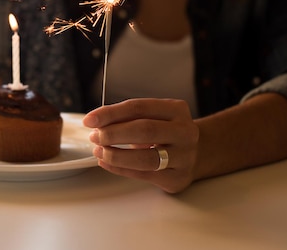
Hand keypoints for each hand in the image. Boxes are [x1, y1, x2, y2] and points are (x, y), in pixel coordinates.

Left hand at [82, 98, 198, 192]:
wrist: (196, 153)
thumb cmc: (165, 132)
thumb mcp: (153, 117)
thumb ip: (129, 117)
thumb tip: (97, 122)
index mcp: (177, 110)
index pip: (139, 108)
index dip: (111, 113)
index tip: (90, 120)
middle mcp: (185, 132)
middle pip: (144, 130)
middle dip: (113, 134)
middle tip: (94, 136)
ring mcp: (184, 157)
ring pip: (145, 158)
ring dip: (115, 155)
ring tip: (99, 151)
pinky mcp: (177, 178)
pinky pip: (143, 174)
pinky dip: (120, 169)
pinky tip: (106, 162)